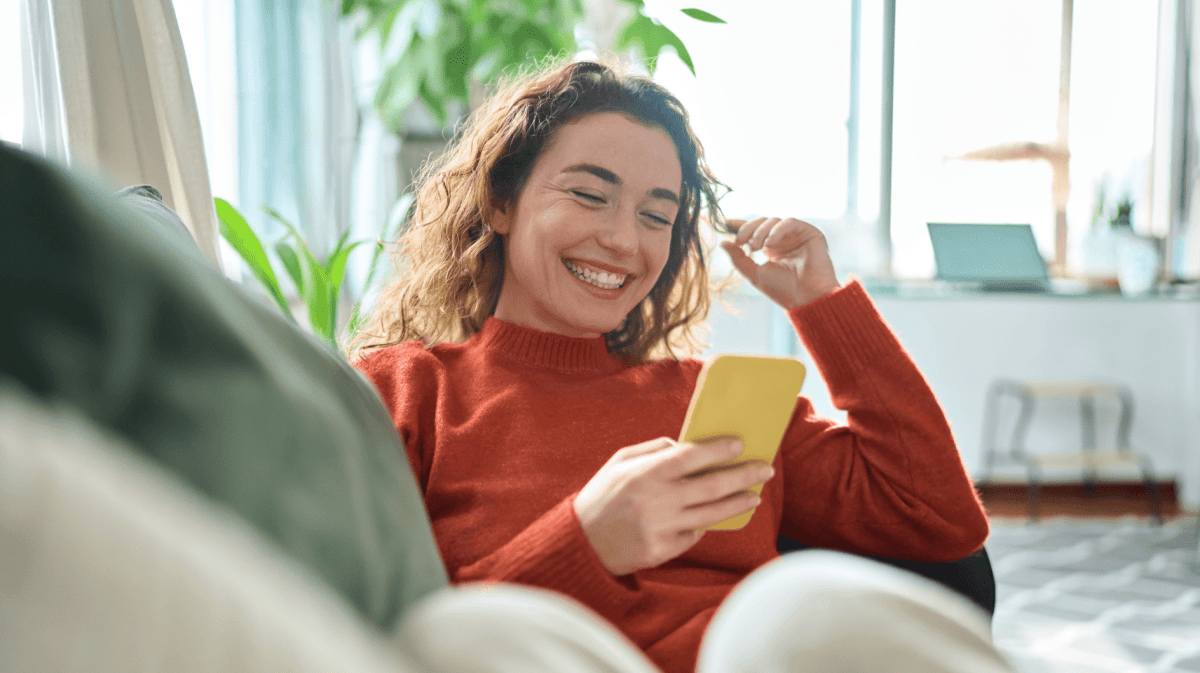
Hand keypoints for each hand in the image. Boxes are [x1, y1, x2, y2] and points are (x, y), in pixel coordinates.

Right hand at [573, 437, 774, 575]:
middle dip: (743, 476)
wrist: (581, 543)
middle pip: (712, 486)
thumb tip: (685, 445)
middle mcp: (656, 501)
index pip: (691, 457)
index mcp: (645, 474)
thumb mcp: (619, 462)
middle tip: (765, 470)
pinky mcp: (663, 551)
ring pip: (712, 514)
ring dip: (738, 503)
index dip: (718, 450)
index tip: (740, 444)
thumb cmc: (601, 496)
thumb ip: (653, 450)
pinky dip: (705, 524)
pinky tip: (714, 516)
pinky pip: (694, 535)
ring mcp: (662, 529)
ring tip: (755, 495)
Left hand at [720, 217, 840, 309]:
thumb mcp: (755, 274)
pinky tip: (770, 243)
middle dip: (748, 229)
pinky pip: (790, 222)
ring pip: (774, 221)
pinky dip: (777, 230)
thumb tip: (723, 242)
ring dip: (761, 231)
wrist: (806, 298)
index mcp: (772, 248)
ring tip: (755, 247)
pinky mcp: (810, 233)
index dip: (741, 225)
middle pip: (762, 222)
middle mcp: (784, 240)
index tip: (725, 222)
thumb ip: (739, 258)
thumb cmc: (783, 290)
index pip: (755, 230)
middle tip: (740, 241)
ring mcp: (797, 236)